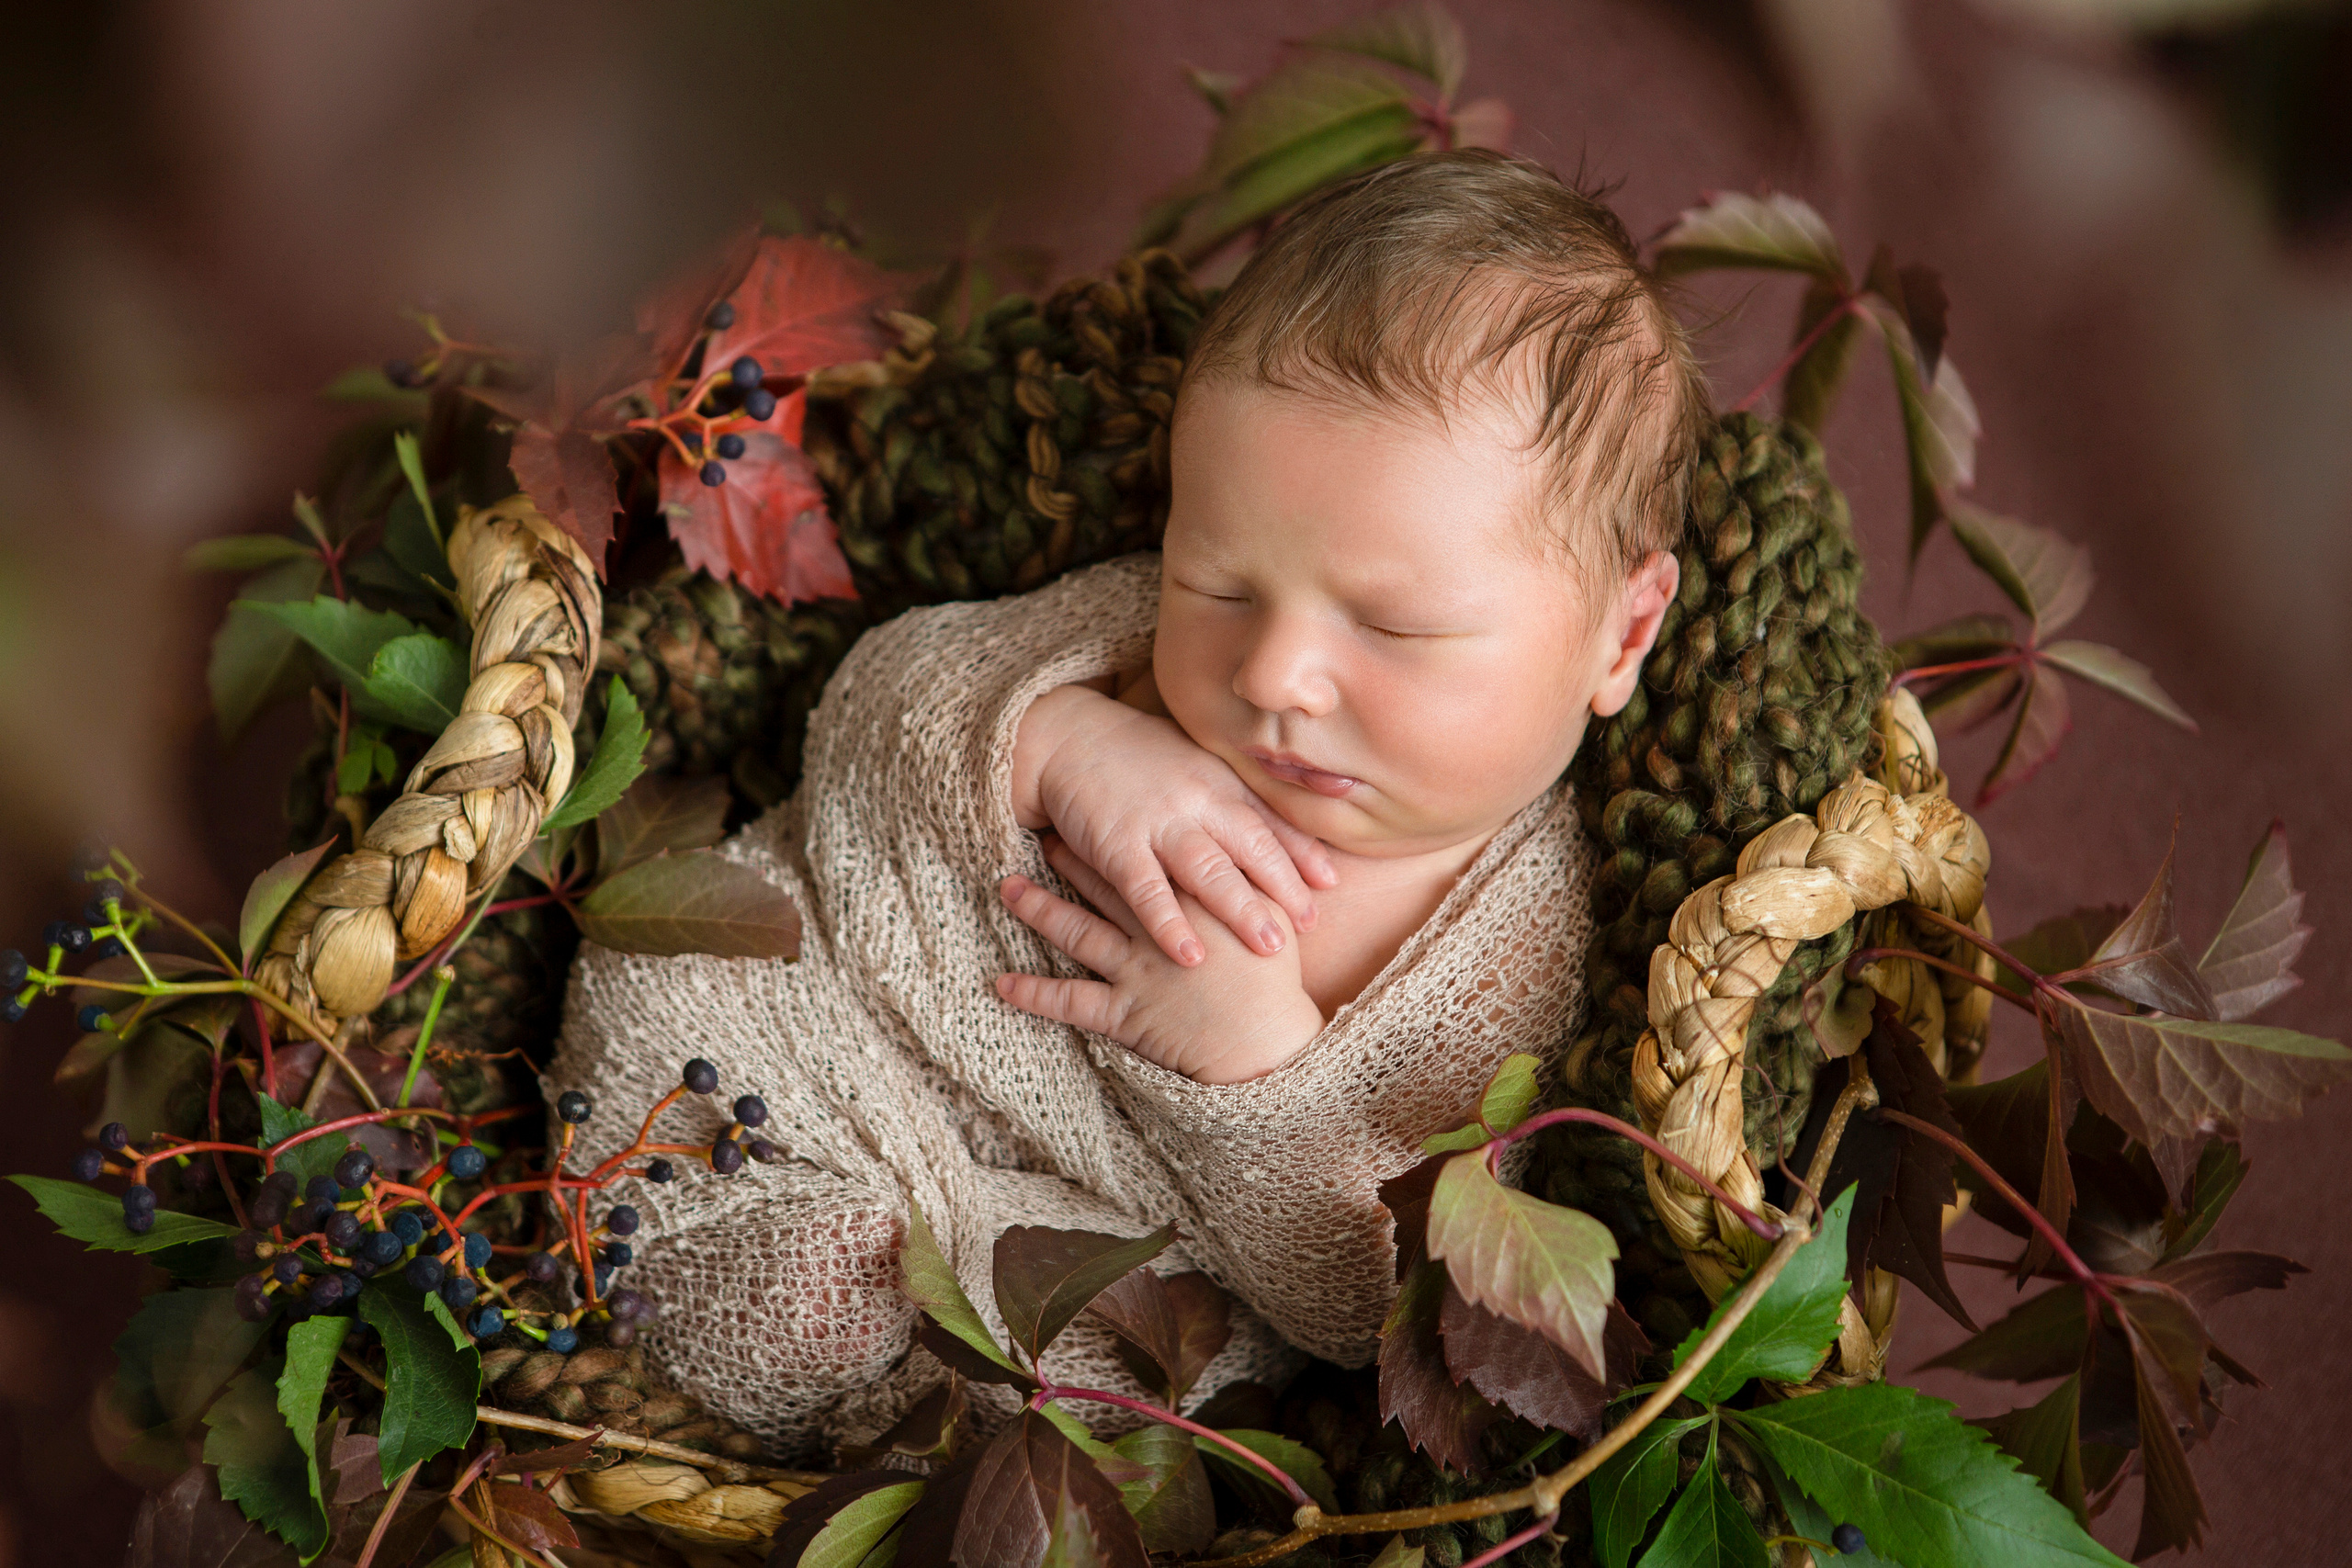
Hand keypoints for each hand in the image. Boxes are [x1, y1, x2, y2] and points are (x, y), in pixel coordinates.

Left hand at [995, 838, 1324, 1084]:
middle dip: (1071, 858)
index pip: (1149, 857)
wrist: (1264, 1045)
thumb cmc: (1274, 982)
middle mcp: (1157, 928)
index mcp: (1194, 899)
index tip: (1093, 809)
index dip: (1119, 832)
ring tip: (1008, 887)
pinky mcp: (1123, 1011)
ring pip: (1077, 931)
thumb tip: (1252, 849)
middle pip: (1105, 883)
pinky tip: (1001, 985)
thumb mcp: (1274, 917)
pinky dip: (1035, 994)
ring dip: (1039, 909)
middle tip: (1044, 834)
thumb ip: (1257, 880)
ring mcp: (1135, 968)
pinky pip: (1070, 1001)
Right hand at [1010, 683, 1335, 967]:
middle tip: (1311, 927)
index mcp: (1218, 782)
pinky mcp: (1116, 845)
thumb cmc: (1136, 756)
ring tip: (1269, 948)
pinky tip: (1190, 957)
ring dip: (1240, 910)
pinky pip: (1148, 891)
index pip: (1269, 820)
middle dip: (1284, 887)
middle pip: (1250, 848)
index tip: (1330, 884)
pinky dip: (1169, 925)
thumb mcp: (1194, 762)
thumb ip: (1232, 792)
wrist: (1066, 736)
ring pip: (1208, 871)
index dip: (1301, 853)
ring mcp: (1158, 823)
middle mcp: (1197, 801)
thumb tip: (1278, 816)